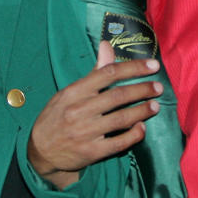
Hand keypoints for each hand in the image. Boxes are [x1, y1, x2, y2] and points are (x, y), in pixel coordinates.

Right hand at [28, 41, 162, 188]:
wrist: (40, 151)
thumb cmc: (57, 116)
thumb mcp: (69, 92)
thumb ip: (93, 72)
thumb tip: (107, 45)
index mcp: (74, 92)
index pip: (108, 73)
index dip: (133, 68)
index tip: (152, 65)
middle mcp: (80, 110)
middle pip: (118, 96)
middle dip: (142, 89)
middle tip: (158, 87)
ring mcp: (86, 132)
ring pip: (122, 118)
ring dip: (142, 111)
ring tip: (155, 106)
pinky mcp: (92, 152)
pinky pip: (119, 143)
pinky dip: (134, 134)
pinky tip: (142, 128)